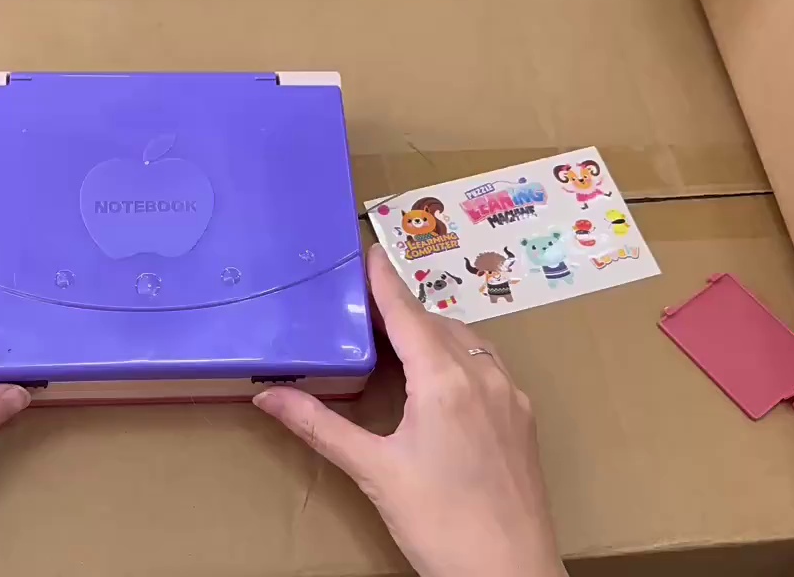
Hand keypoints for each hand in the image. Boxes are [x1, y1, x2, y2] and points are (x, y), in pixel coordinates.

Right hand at [254, 246, 565, 576]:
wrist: (510, 575)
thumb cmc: (440, 523)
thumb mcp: (373, 471)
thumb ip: (320, 427)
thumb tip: (269, 397)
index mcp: (444, 380)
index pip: (407, 312)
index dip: (383, 280)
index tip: (366, 251)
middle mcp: (483, 375)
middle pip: (436, 323)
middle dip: (401, 309)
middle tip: (363, 306)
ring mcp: (511, 396)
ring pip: (467, 342)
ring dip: (432, 332)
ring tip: (396, 340)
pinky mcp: (524, 419)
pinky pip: (488, 366)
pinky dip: (458, 356)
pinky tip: (439, 380)